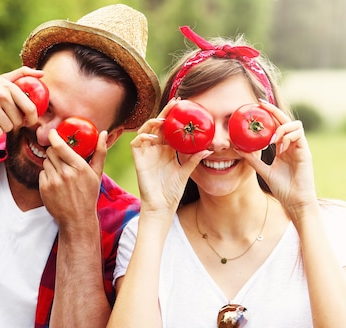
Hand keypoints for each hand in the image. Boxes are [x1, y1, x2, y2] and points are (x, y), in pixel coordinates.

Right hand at [0, 66, 43, 136]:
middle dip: (14, 123)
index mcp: (9, 87)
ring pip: (8, 128)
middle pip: (19, 121)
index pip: (31, 108)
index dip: (32, 119)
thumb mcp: (2, 79)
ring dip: (3, 127)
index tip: (28, 121)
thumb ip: (22, 74)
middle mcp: (1, 95)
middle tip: (4, 117)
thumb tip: (42, 74)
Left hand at [38, 127, 107, 227]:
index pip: (60, 146)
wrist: (77, 218)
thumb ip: (100, 152)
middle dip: (54, 151)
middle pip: (51, 152)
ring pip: (46, 162)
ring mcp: (53, 181)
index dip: (54, 137)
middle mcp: (65, 173)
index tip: (52, 133)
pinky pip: (42, 173)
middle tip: (60, 157)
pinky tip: (56, 183)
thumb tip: (103, 133)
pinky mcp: (44, 189)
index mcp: (78, 167)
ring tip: (61, 173)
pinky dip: (47, 175)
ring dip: (51, 164)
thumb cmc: (88, 194)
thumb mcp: (97, 173)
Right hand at [132, 99, 211, 216]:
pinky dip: (143, 137)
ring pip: (145, 130)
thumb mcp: (186, 171)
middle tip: (175, 103)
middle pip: (158, 125)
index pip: (170, 128)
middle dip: (165, 113)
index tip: (184, 105)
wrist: (162, 206)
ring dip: (152, 122)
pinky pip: (136, 143)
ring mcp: (146, 153)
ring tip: (163, 120)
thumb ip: (194, 159)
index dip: (174, 117)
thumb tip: (209, 149)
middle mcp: (156, 149)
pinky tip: (153, 137)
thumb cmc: (172, 191)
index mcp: (167, 150)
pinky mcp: (138, 160)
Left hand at [236, 100, 317, 213]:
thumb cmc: (282, 187)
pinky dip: (287, 137)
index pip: (277, 125)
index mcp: (284, 147)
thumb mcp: (263, 170)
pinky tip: (279, 147)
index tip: (257, 105)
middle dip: (274, 111)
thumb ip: (253, 159)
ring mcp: (300, 148)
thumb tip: (238, 149)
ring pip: (295, 125)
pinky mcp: (306, 152)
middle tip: (262, 105)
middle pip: (286, 121)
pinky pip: (299, 136)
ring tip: (271, 139)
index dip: (269, 114)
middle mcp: (293, 145)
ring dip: (281, 128)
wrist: (295, 201)